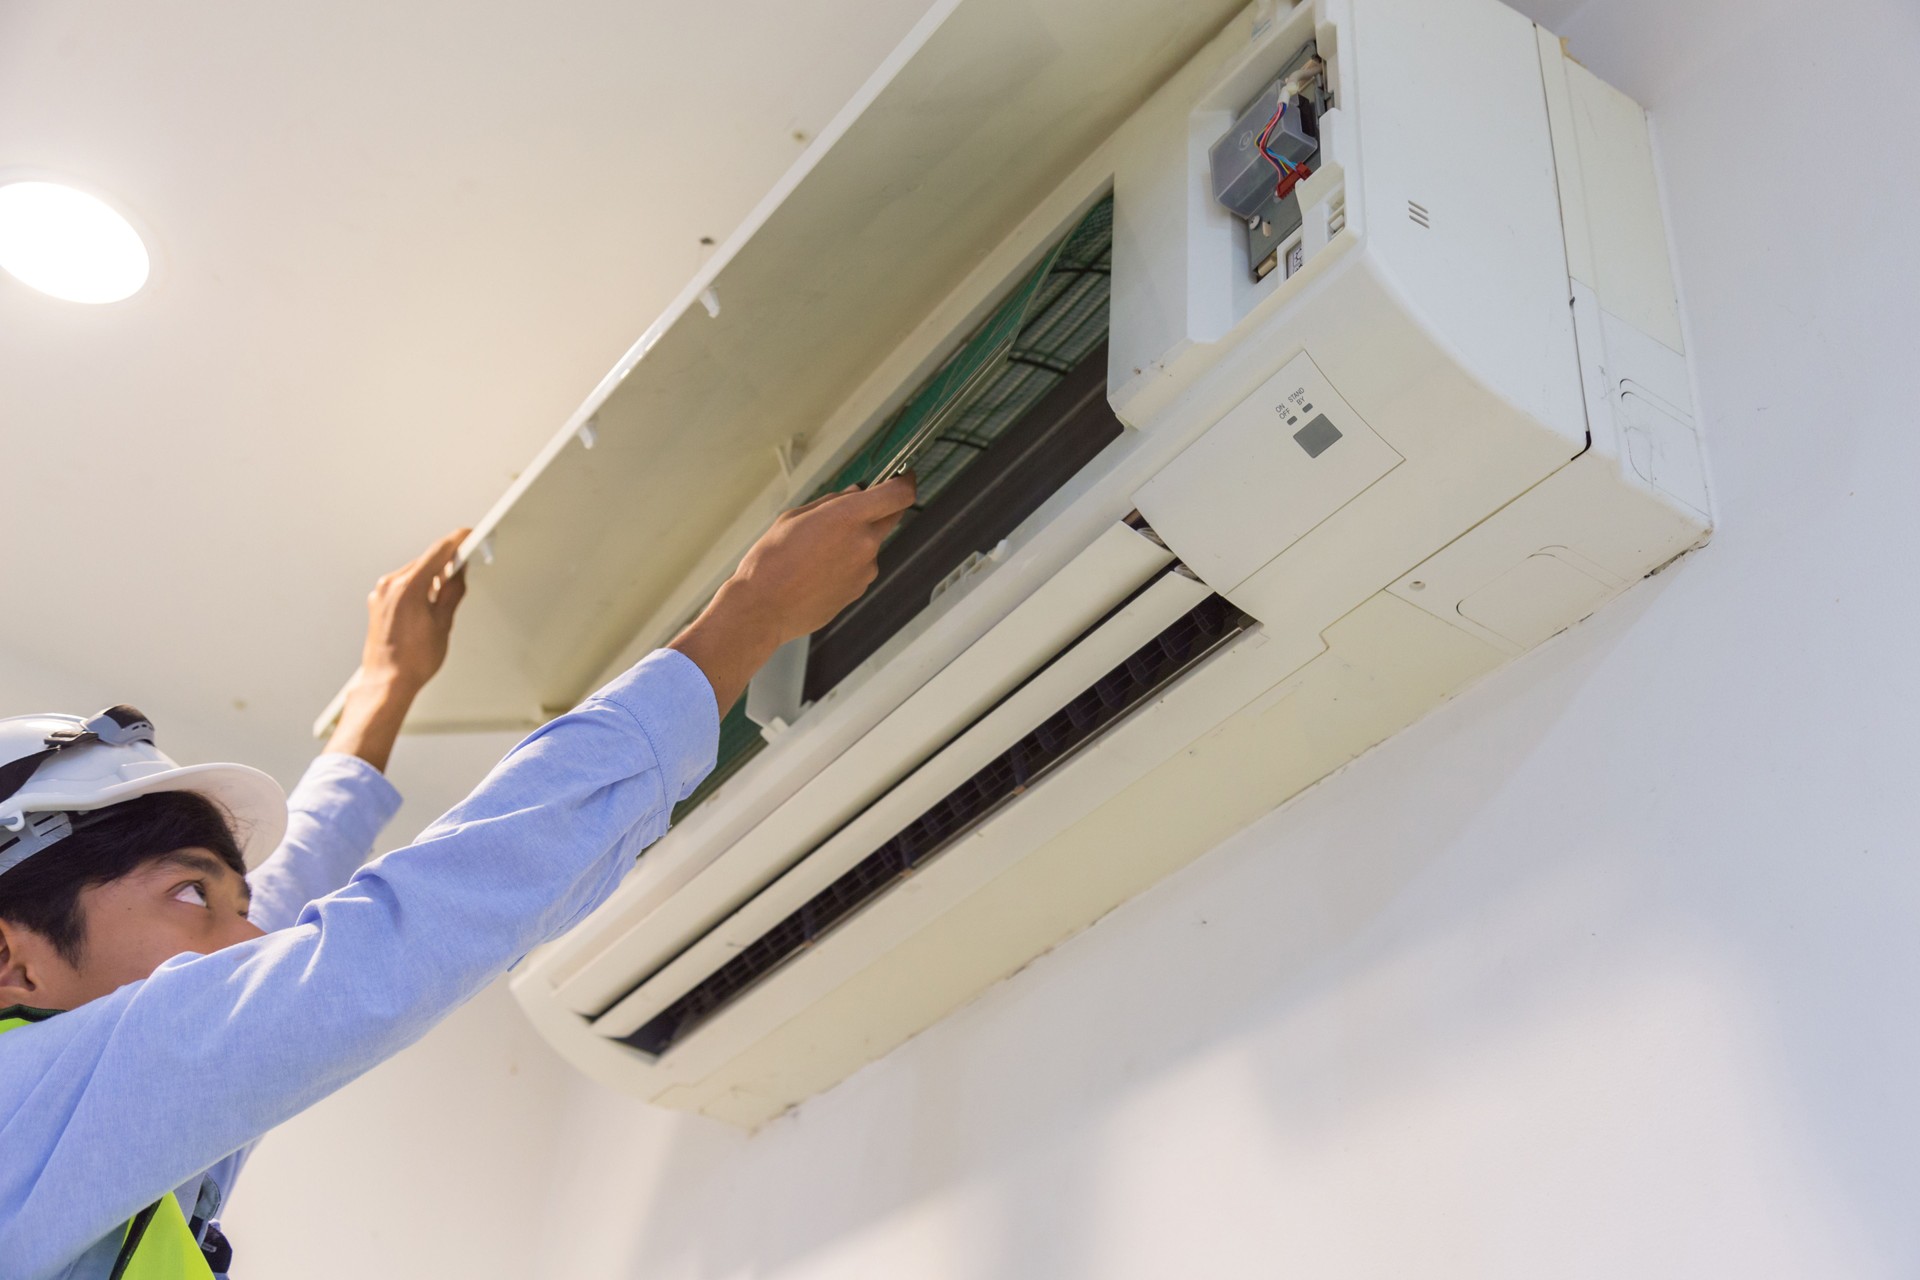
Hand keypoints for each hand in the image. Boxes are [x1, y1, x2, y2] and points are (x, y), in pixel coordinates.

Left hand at [357, 528, 471, 694]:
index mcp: (408, 588)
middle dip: (447, 563)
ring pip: (414, 572)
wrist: (387, 681)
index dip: (458, 540)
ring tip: (445, 598)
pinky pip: (403, 584)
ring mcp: (381, 593)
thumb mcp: (443, 623)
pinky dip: (419, 587)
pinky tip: (429, 604)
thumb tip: (459, 572)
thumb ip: (453, 591)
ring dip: (433, 577)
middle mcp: (390, 585)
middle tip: (466, 568)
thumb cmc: (412, 661)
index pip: (438, 551)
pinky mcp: (378, 601)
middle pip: (426, 560)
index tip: (469, 535)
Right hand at [671, 477, 915, 713]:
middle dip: (879, 510)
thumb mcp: (794, 517)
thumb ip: (832, 502)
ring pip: (871, 544)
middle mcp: (865, 542)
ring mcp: (865, 570)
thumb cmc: (771, 560)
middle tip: (854, 511)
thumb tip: (856, 493)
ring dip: (856, 540)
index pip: (899, 494)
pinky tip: (818, 571)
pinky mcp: (859, 590)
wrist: (763, 609)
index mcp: (849, 516)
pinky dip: (847, 563)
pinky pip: (860, 567)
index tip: (903, 476)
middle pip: (891, 517)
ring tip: (817, 552)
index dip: (905, 482)